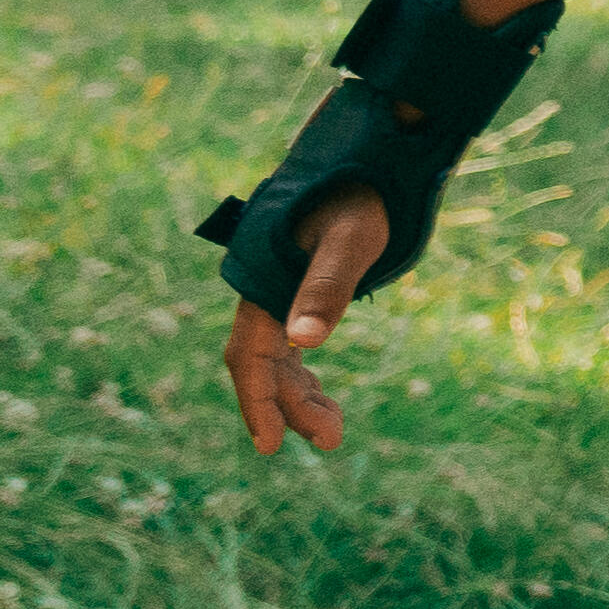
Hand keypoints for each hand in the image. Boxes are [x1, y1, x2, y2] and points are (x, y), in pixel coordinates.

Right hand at [220, 191, 393, 458]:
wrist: (358, 161)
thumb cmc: (358, 197)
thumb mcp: (351, 240)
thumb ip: (327, 287)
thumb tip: (304, 343)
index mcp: (264, 288)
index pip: (251, 359)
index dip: (258, 403)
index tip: (270, 447)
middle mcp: (263, 295)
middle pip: (266, 366)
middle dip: (291, 407)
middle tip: (332, 441)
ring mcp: (277, 294)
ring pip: (278, 359)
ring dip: (299, 395)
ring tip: (332, 429)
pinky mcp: (294, 291)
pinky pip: (288, 344)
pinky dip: (302, 372)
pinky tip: (321, 394)